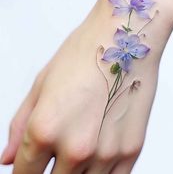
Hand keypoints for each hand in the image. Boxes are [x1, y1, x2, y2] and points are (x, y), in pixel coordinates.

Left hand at [0, 0, 172, 172]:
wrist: (126, 40)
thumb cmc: (85, 53)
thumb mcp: (43, 83)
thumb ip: (22, 126)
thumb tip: (9, 158)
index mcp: (46, 128)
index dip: (25, 173)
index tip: (32, 167)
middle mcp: (76, 147)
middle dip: (51, 171)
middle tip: (57, 155)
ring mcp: (107, 152)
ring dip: (77, 171)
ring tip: (82, 144)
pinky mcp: (132, 150)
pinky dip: (100, 172)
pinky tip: (99, 152)